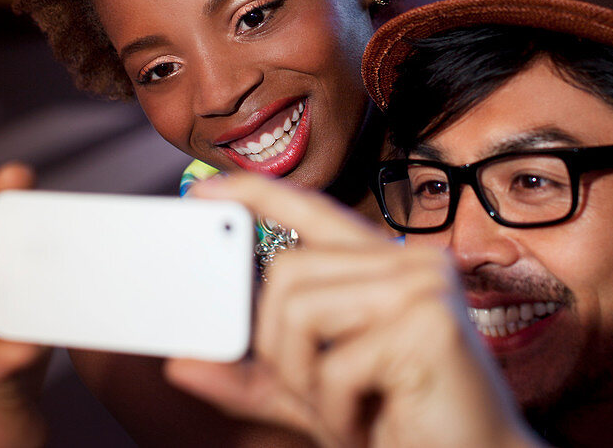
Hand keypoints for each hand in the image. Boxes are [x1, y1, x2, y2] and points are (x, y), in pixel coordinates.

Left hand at [165, 174, 540, 447]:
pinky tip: (372, 422)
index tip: (204, 188)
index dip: (256, 191)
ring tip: (348, 411)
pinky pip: (335, 364)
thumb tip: (181, 364)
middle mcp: (408, 261)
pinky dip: (337, 410)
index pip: (313, 209)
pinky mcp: (430, 324)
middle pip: (288, 272)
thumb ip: (255, 377)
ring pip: (301, 311)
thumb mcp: (312, 394)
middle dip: (279, 348)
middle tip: (317, 394)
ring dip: (307, 382)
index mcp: (383, 265)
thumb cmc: (398, 424)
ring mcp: (424, 285)